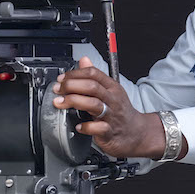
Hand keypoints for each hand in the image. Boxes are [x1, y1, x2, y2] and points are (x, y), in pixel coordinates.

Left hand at [52, 56, 169, 158]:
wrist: (136, 133)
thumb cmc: (120, 111)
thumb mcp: (110, 90)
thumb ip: (95, 76)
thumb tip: (84, 60)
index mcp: (112, 87)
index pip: (93, 73)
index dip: (75, 74)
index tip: (62, 79)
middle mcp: (112, 99)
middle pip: (92, 87)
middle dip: (71, 86)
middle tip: (58, 90)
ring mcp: (112, 115)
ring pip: (94, 104)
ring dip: (74, 102)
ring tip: (60, 103)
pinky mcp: (110, 132)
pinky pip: (98, 128)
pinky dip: (86, 127)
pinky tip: (78, 126)